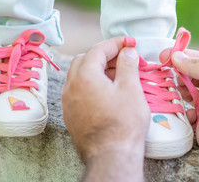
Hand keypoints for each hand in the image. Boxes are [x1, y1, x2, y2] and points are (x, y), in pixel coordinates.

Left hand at [62, 37, 149, 180]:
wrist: (111, 156)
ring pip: (79, 75)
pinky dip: (91, 84)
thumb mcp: (130, 89)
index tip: (129, 42)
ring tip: (117, 74)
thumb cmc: (123, 123)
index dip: (115, 43)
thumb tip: (127, 52)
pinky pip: (78, 91)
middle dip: (104, 55)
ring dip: (96, 69)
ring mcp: (68, 102)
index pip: (98, 49)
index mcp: (84, 76)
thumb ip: (127, 65)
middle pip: (85, 60)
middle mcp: (71, 87)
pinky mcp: (71, 115)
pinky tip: (106, 91)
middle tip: (123, 58)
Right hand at [160, 49, 198, 160]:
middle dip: (179, 73)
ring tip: (174, 88)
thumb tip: (176, 56)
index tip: (164, 55)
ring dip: (179, 90)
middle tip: (167, 72)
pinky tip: (187, 110)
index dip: (182, 56)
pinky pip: (187, 114)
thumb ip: (194, 64)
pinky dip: (184, 111)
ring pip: (188, 95)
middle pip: (192, 77)